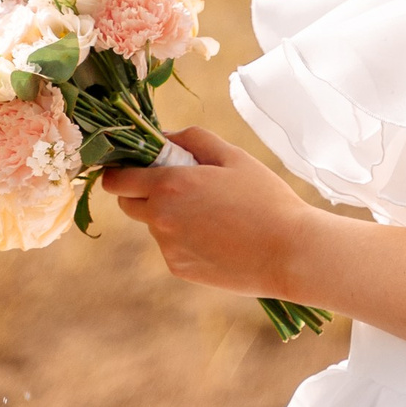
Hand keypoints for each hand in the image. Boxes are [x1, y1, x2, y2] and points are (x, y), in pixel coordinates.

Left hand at [100, 127, 314, 297]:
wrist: (288, 253)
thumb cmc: (265, 198)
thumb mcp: (233, 156)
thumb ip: (192, 138)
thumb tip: (163, 138)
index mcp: (170, 186)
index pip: (116, 180)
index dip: (120, 170)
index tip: (136, 166)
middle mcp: (160, 219)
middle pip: (127, 203)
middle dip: (142, 191)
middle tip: (179, 185)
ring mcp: (168, 248)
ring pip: (154, 225)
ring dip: (169, 215)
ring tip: (213, 213)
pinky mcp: (179, 268)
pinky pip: (171, 246)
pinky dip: (185, 239)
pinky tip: (218, 236)